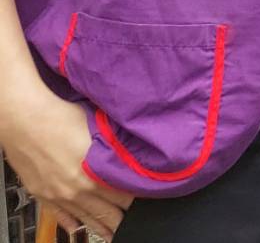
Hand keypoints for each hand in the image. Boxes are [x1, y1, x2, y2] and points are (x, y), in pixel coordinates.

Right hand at [0, 89, 131, 235]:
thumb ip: (114, 150)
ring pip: (86, 219)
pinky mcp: (42, 194)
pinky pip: (60, 215)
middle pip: (108, 213)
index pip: (127, 198)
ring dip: (102, 227)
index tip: (147, 200)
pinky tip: (79, 227)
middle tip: (135, 221)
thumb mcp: (98, 132)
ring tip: (114, 233)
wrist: (23, 119)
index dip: (139, 199)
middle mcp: (78, 190)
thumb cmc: (61, 117)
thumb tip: (131, 157)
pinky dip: (72, 223)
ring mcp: (58, 195)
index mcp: (96, 175)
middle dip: (123, 218)